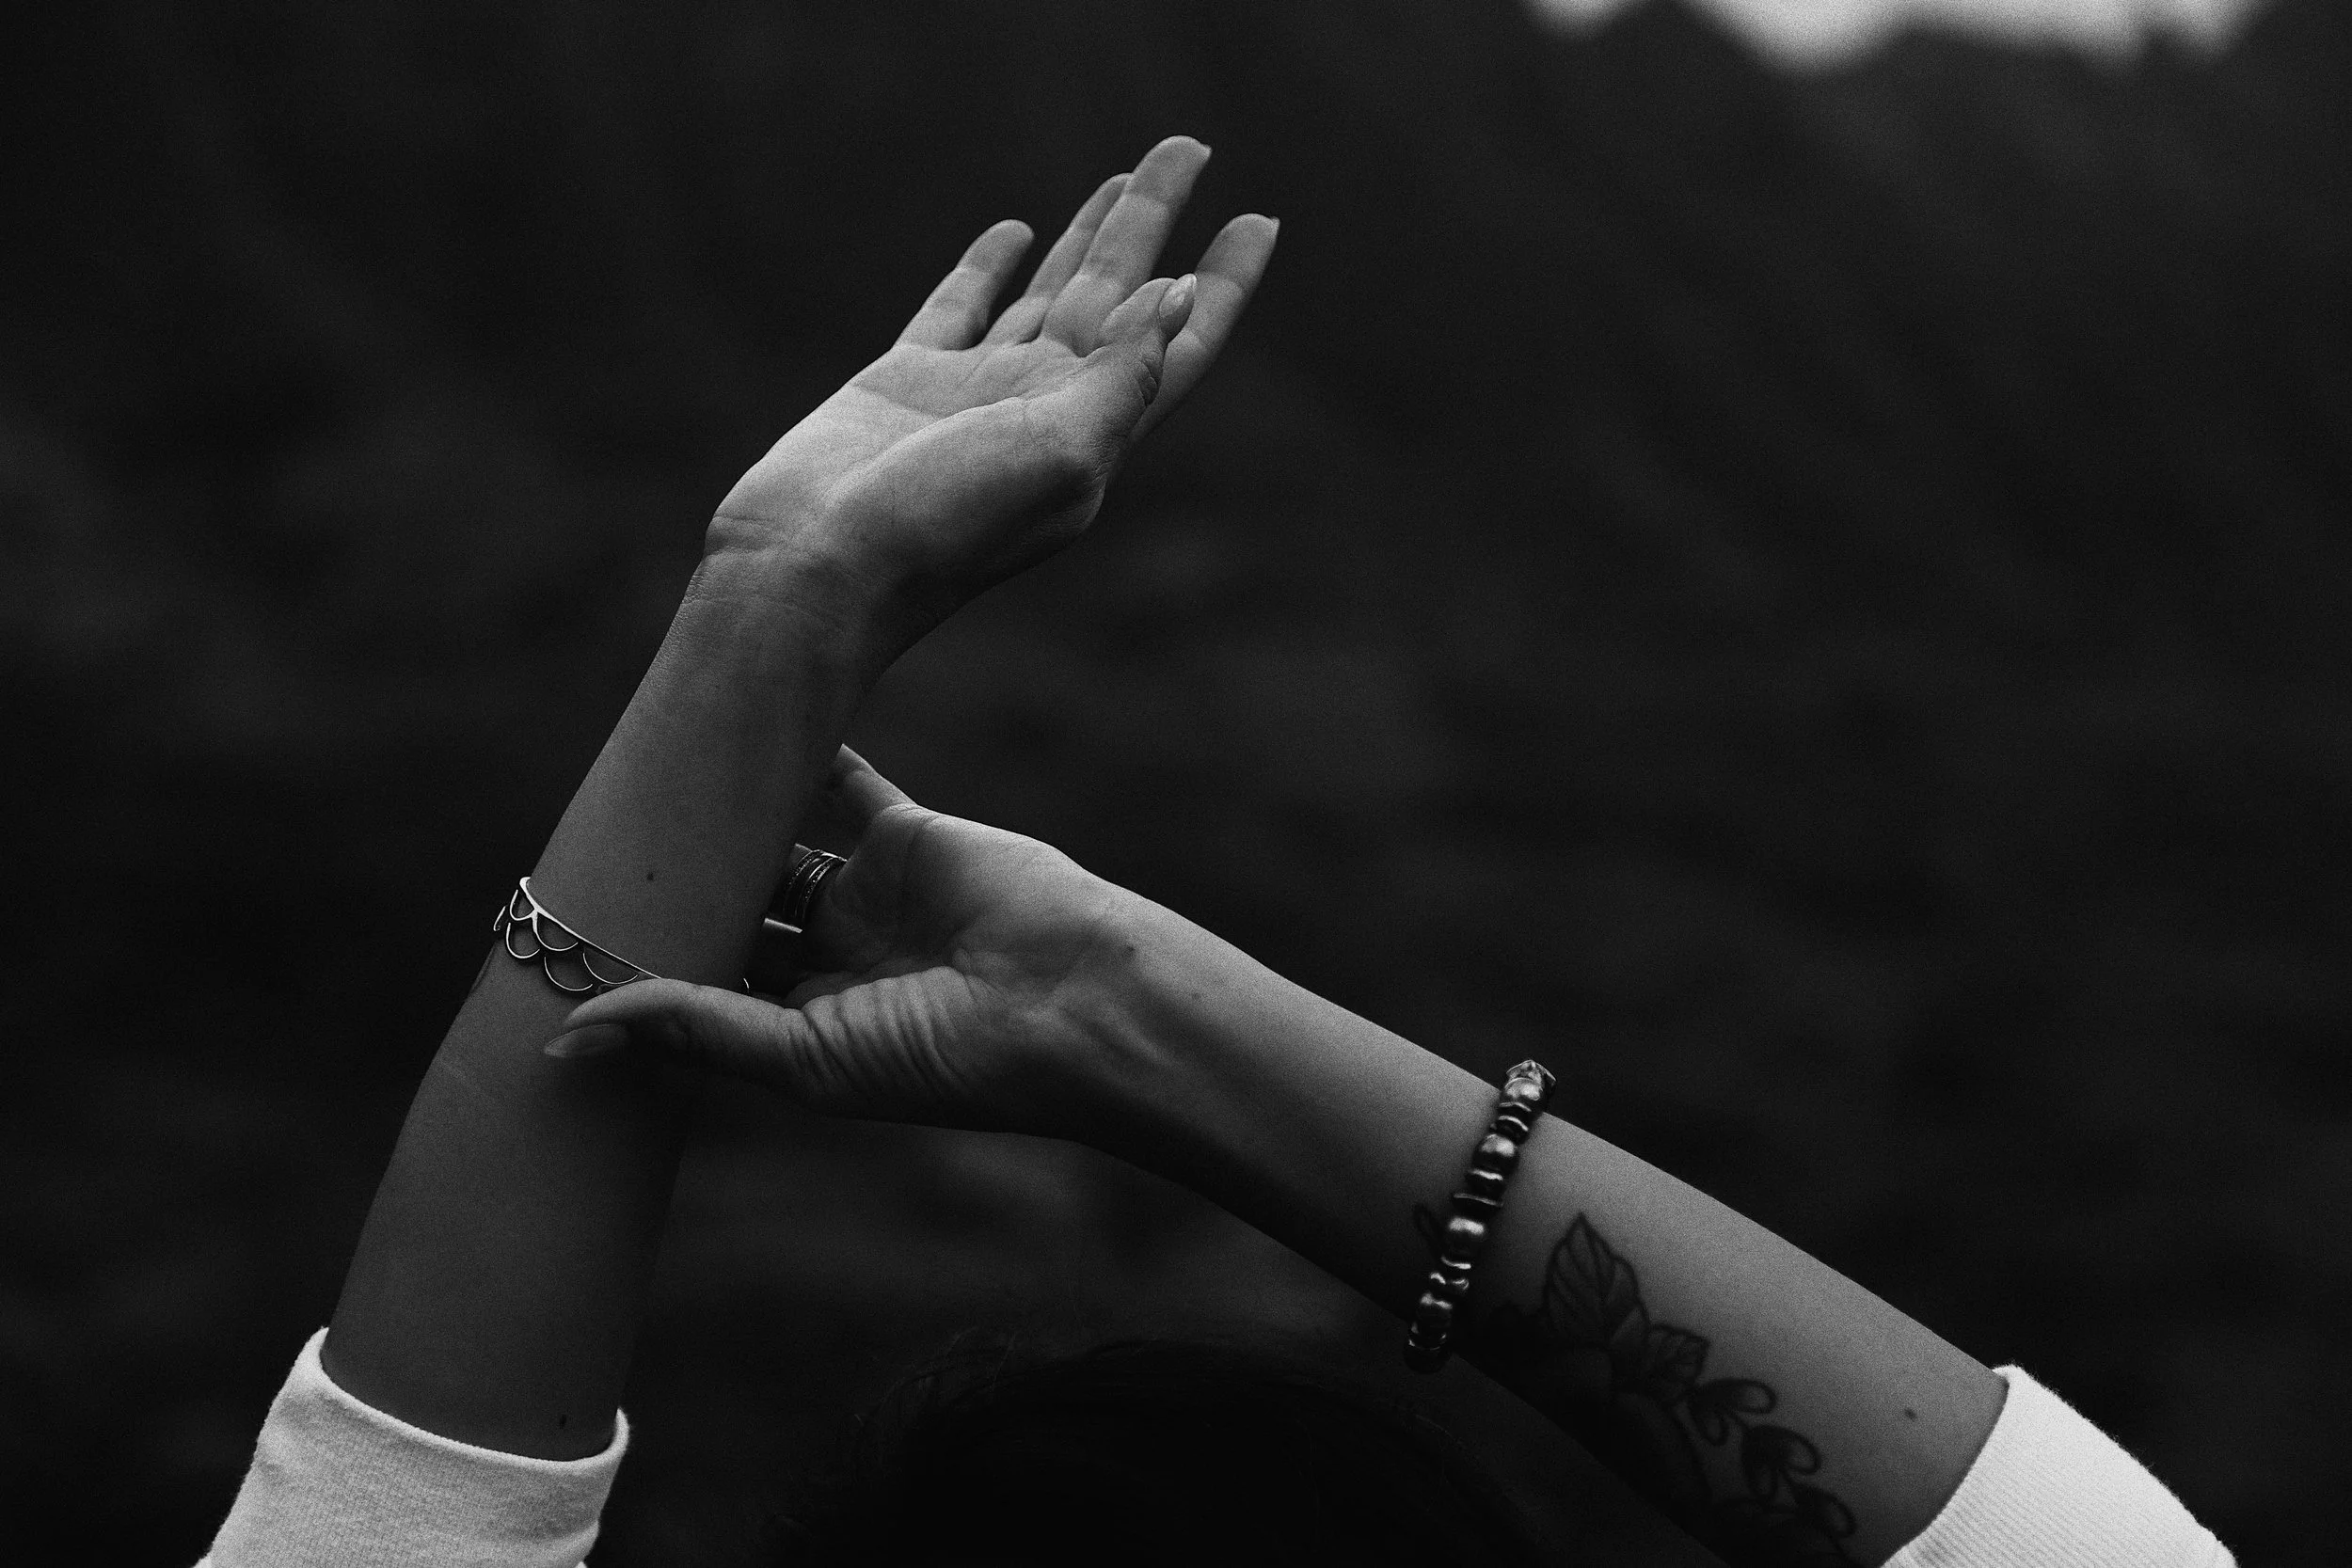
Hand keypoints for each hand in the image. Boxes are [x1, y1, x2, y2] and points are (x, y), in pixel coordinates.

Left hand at [548, 749, 1150, 1140]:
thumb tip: (566, 1038)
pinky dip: (800, 753)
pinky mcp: (902, 834)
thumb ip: (694, 1031)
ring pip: (772, 846)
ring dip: (720, 822)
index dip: (639, 970)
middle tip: (585, 861)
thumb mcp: (805, 1059)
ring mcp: (868, 895)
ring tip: (642, 792)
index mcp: (806, 1030)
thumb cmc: (946, 1057)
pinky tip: (735, 721)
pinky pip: (840, 785)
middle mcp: (831, 962)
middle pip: (729, 917)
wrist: (1068, 999)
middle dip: (672, 892)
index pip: (702, 994)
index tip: (554, 948)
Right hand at [714, 136, 1277, 621]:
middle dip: (1155, 222)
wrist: (819, 566)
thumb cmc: (943, 524)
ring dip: (1090, 235)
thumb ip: (1123, 377)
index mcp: (1095, 433)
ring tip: (1123, 176)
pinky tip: (1017, 230)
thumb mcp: (1060, 455)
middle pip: (1120, 298)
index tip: (1261, 219)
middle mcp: (1044, 410)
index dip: (1223, 285)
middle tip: (1189, 146)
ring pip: (1049, 293)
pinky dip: (990, 267)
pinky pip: (960, 307)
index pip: (1179, 345)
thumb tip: (1178, 297)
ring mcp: (976, 393)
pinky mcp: (906, 380)